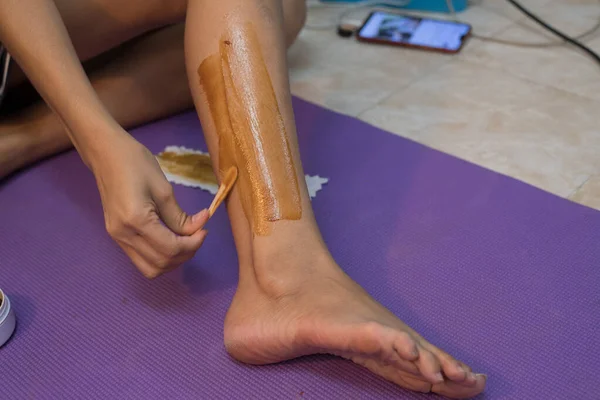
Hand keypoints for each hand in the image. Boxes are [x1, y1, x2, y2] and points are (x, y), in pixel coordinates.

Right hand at [92, 133, 208, 277]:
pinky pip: (141, 258)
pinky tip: (172, 240)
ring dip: (172, 260)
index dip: (193, 244)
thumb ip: (180, 216)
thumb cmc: (136, 163)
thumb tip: (200, 228)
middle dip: (185, 254)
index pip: (170, 248)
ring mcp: (117, 238)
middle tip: (198, 235)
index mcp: (136, 220)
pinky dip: (160, 256)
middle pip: (160, 263)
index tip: (204, 230)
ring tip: (186, 240)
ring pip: (150, 268)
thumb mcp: (163, 189)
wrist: (106, 154)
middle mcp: (123, 235)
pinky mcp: (117, 236)